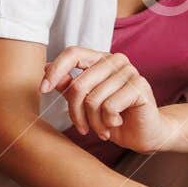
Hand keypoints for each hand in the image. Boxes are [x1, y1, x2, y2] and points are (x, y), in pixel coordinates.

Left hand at [42, 47, 178, 153]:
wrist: (144, 133)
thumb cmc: (113, 117)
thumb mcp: (86, 102)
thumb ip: (69, 86)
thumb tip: (45, 69)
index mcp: (101, 59)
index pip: (73, 53)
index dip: (55, 70)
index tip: (43, 89)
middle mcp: (116, 60)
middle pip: (79, 84)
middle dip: (75, 113)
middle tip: (82, 128)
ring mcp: (129, 72)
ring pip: (93, 100)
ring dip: (93, 122)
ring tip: (101, 129)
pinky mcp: (139, 87)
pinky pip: (109, 107)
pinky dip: (108, 122)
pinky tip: (116, 124)